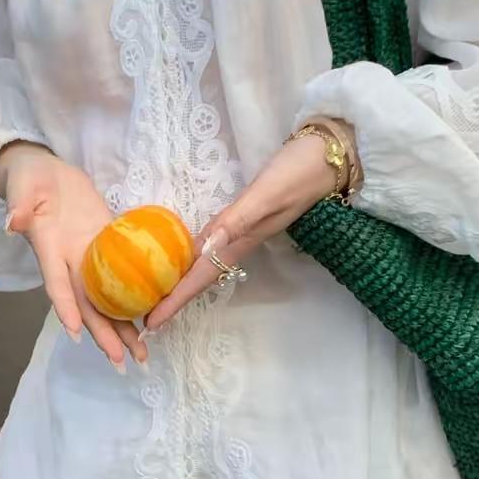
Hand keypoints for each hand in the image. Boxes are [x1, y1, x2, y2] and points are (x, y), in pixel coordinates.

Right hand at [0, 140, 147, 368]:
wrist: (45, 173)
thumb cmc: (29, 178)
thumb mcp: (23, 186)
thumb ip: (19, 205)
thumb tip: (13, 223)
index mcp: (49, 249)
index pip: (57, 283)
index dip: (66, 307)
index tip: (75, 333)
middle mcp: (68, 263)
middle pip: (87, 306)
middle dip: (103, 335)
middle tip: (121, 363)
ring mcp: (87, 259)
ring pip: (106, 301)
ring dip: (122, 329)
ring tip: (141, 355)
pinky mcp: (104, 248)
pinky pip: (120, 280)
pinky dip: (133, 300)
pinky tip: (150, 318)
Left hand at [143, 128, 350, 332]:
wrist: (332, 154)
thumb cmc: (300, 171)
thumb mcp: (267, 196)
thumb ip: (237, 220)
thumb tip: (207, 247)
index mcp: (241, 240)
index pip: (200, 276)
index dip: (176, 300)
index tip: (151, 323)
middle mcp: (240, 240)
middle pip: (200, 278)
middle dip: (174, 299)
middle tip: (146, 318)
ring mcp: (243, 229)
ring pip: (205, 264)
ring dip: (183, 283)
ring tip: (159, 295)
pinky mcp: (246, 216)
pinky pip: (213, 245)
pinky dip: (195, 256)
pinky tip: (185, 255)